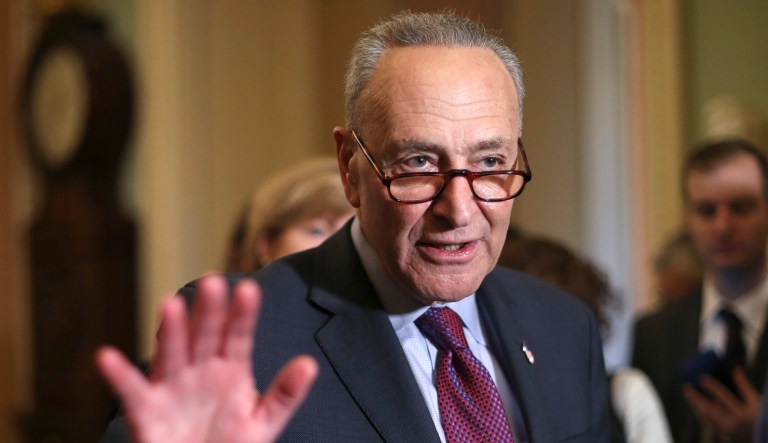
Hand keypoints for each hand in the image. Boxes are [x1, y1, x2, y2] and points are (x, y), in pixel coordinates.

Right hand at [96, 275, 318, 442]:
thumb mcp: (264, 423)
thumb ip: (286, 394)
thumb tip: (310, 364)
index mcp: (231, 370)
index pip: (238, 336)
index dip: (243, 314)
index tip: (251, 290)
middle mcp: (201, 372)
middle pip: (205, 335)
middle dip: (209, 311)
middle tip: (213, 282)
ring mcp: (173, 389)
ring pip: (172, 354)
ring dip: (171, 331)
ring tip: (171, 305)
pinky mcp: (147, 412)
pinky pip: (131, 392)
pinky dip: (118, 376)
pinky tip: (107, 357)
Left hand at [683, 367, 760, 442]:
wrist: (762, 435)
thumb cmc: (760, 416)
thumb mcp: (756, 401)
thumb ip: (744, 385)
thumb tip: (736, 368)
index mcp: (742, 414)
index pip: (724, 398)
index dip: (713, 388)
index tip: (702, 378)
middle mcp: (732, 424)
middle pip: (709, 410)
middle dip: (696, 398)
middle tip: (686, 387)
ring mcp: (726, 431)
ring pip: (705, 417)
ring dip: (695, 405)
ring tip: (688, 393)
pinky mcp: (723, 434)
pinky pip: (708, 423)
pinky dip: (700, 413)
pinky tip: (695, 405)